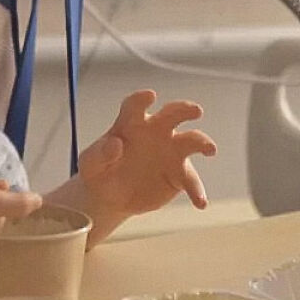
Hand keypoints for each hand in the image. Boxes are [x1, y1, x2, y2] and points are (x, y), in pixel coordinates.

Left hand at [79, 90, 216, 216]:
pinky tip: (200, 202)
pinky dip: (197, 191)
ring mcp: (171, 151)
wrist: (109, 196)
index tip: (149, 96)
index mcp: (131, 122)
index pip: (136, 105)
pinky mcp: (179, 174)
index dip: (141, 99)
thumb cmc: (99, 171)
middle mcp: (156, 131)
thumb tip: (116, 144)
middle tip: (195, 111)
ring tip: (209, 150)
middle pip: (174, 113)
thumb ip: (100, 154)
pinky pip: (191, 181)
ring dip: (202, 143)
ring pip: (192, 141)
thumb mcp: (90, 164)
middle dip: (185, 109)